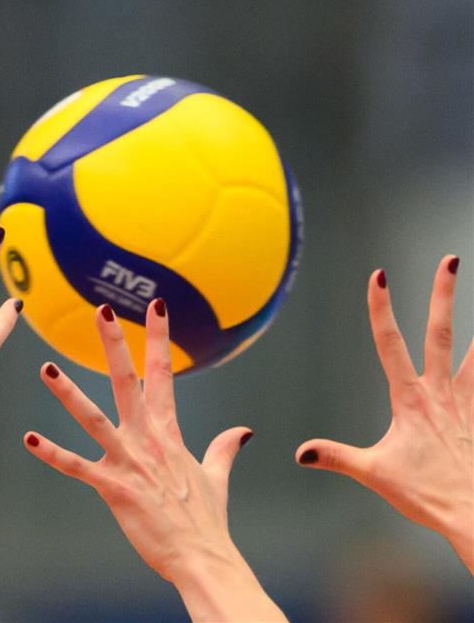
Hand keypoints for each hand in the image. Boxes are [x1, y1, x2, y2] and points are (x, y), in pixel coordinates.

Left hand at [24, 300, 283, 620]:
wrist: (204, 557)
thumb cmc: (205, 521)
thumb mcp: (215, 478)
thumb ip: (223, 450)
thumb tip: (241, 431)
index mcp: (168, 433)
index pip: (163, 374)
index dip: (158, 337)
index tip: (156, 304)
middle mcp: (148, 439)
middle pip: (128, 381)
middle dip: (115, 345)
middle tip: (101, 310)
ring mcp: (130, 461)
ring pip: (93, 417)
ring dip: (68, 393)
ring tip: (45, 367)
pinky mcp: (114, 488)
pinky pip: (78, 466)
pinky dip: (52, 453)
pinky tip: (29, 439)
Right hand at [296, 256, 472, 572]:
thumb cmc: (427, 495)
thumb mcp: (374, 474)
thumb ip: (336, 457)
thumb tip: (299, 452)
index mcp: (410, 400)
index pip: (390, 344)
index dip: (381, 308)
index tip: (379, 276)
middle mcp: (440, 393)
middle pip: (441, 333)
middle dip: (443, 295)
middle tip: (450, 259)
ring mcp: (466, 403)